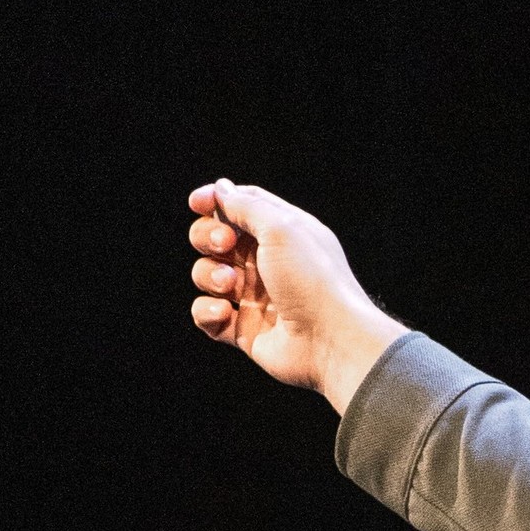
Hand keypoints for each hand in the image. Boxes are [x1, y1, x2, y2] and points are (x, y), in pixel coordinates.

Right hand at [189, 182, 408, 412]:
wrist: (331, 341)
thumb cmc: (313, 280)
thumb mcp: (282, 227)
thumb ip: (247, 205)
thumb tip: (221, 188)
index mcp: (282, 233)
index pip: (241, 206)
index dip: (216, 200)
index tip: (198, 202)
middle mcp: (267, 262)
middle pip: (216, 237)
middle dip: (207, 236)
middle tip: (225, 246)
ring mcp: (255, 296)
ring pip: (207, 274)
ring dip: (209, 275)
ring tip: (231, 286)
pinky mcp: (244, 329)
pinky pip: (207, 314)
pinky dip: (207, 311)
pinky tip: (225, 313)